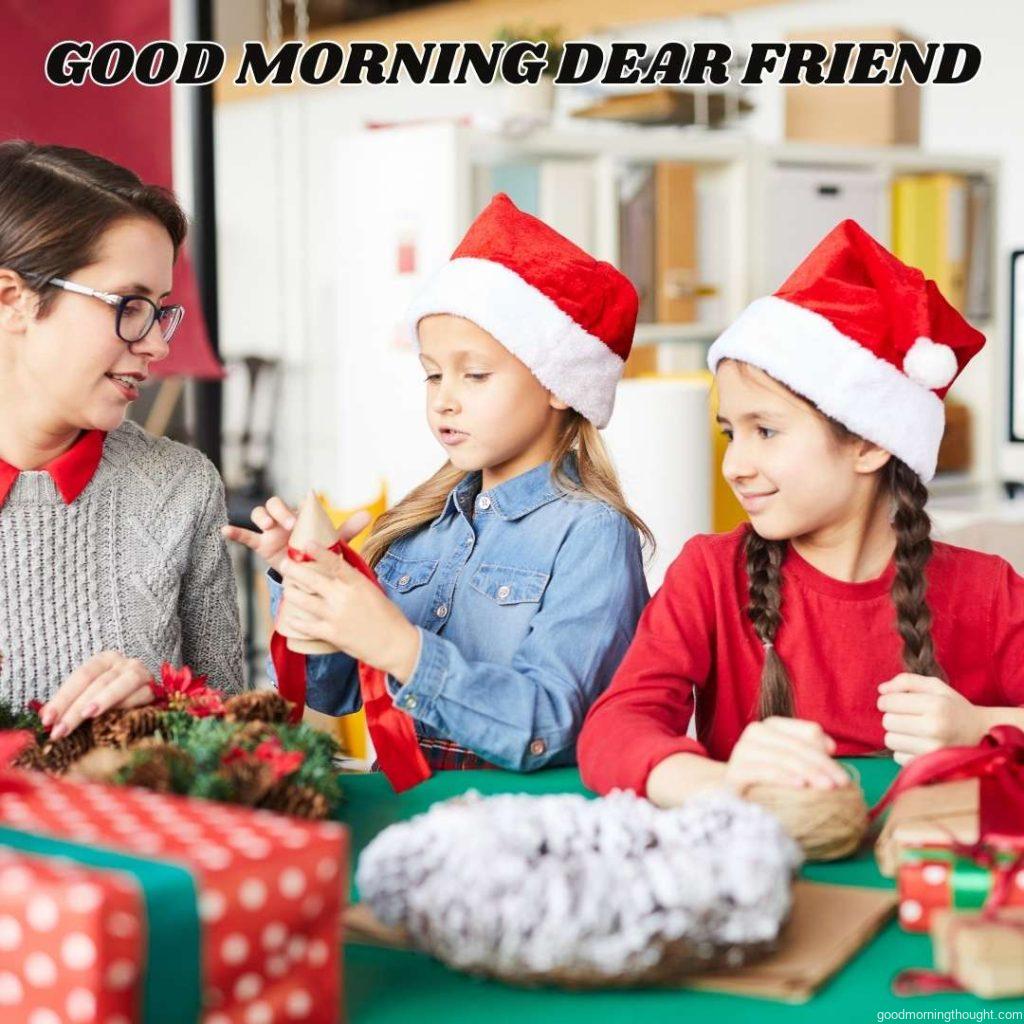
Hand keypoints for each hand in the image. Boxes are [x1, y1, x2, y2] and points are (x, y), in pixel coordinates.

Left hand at [41, 652, 154, 739]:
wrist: (148, 696)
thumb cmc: (115, 698)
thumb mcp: (91, 696)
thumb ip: (72, 704)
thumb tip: (47, 718)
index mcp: (105, 660)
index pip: (81, 676)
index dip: (62, 698)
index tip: (47, 720)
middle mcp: (124, 663)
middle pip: (97, 682)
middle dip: (76, 708)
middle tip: (59, 731)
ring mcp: (142, 674)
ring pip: (122, 683)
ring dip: (104, 699)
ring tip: (87, 715)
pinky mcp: (155, 689)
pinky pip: (142, 694)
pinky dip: (128, 705)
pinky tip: (115, 718)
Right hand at [221, 497, 370, 574]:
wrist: (306, 573)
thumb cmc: (318, 551)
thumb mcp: (332, 542)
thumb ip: (347, 530)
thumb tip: (368, 515)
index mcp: (301, 516)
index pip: (296, 503)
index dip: (297, 505)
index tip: (303, 511)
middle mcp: (284, 520)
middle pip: (273, 504)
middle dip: (279, 511)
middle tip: (288, 525)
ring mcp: (270, 531)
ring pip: (259, 514)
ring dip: (261, 517)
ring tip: (267, 527)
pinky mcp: (261, 544)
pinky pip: (245, 536)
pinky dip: (234, 532)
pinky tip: (224, 531)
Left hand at [278, 542, 420, 680]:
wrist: (395, 645)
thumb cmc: (389, 617)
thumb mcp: (374, 591)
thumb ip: (356, 580)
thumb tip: (343, 569)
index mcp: (358, 584)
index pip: (334, 564)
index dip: (319, 552)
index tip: (306, 544)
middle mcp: (344, 597)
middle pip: (312, 580)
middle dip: (294, 570)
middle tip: (284, 564)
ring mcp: (335, 616)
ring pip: (304, 601)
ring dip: (291, 593)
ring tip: (286, 589)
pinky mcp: (331, 634)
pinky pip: (307, 625)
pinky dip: (297, 621)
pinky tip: (291, 618)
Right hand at [724, 717, 849, 790]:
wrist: (731, 795)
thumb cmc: (768, 780)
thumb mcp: (792, 764)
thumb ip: (810, 751)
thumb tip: (830, 746)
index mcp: (773, 725)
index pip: (808, 732)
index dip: (828, 754)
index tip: (844, 777)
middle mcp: (756, 731)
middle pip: (798, 746)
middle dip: (822, 766)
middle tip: (841, 784)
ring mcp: (743, 749)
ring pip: (784, 757)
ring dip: (809, 772)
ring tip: (827, 787)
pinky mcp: (735, 770)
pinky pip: (765, 771)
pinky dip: (785, 777)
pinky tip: (801, 786)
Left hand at [878, 673, 986, 764]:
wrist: (981, 735)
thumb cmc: (953, 707)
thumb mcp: (935, 687)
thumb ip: (907, 681)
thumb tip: (881, 690)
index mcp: (935, 705)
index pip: (888, 702)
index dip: (887, 701)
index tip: (896, 702)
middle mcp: (934, 728)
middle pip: (887, 722)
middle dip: (893, 717)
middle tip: (908, 717)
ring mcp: (933, 750)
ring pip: (890, 740)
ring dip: (897, 734)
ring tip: (914, 731)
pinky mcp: (930, 765)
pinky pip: (897, 756)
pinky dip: (904, 750)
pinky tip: (919, 744)